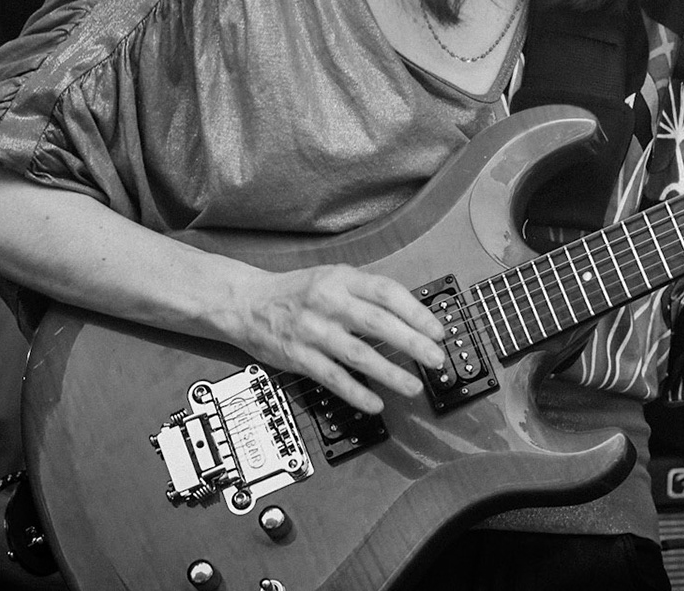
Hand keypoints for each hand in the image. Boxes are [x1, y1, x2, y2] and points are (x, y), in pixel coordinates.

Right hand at [228, 264, 446, 414]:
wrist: (245, 303)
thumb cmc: (297, 291)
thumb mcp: (333, 278)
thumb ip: (366, 294)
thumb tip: (410, 316)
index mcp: (342, 279)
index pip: (387, 292)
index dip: (416, 312)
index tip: (437, 330)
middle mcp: (328, 303)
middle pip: (377, 323)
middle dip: (412, 343)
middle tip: (435, 359)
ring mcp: (312, 331)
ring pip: (357, 354)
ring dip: (389, 373)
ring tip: (413, 387)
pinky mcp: (298, 357)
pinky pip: (332, 377)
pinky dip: (355, 392)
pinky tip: (375, 404)